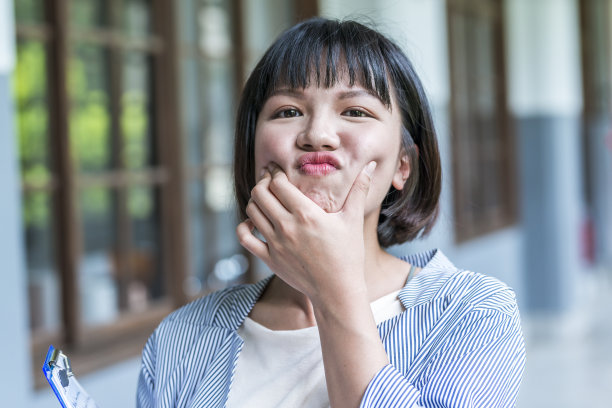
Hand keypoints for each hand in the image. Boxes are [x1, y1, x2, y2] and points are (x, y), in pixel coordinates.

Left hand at [236, 161, 376, 304]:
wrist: (338, 290)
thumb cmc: (348, 254)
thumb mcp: (353, 220)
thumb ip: (359, 190)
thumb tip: (371, 165)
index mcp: (306, 213)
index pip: (278, 183)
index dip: (275, 172)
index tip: (277, 169)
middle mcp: (287, 226)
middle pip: (260, 193)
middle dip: (262, 182)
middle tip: (268, 180)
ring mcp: (275, 243)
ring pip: (251, 212)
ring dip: (255, 201)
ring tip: (264, 198)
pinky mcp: (269, 259)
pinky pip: (245, 238)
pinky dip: (244, 226)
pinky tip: (254, 222)